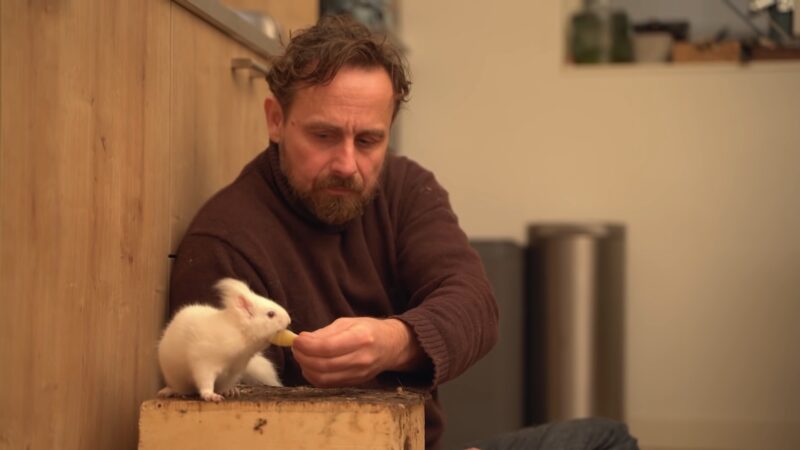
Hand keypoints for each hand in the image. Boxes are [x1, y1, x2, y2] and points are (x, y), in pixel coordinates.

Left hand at [291, 317, 424, 386]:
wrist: (392, 346)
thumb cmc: (369, 330)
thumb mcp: (348, 322)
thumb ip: (325, 332)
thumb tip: (302, 340)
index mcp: (361, 338)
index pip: (328, 347)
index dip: (307, 345)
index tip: (297, 340)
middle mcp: (361, 358)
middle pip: (323, 365)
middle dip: (303, 357)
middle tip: (296, 347)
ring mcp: (358, 374)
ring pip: (323, 378)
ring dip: (306, 368)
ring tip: (302, 356)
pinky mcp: (354, 383)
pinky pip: (328, 384)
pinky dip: (314, 376)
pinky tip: (310, 366)